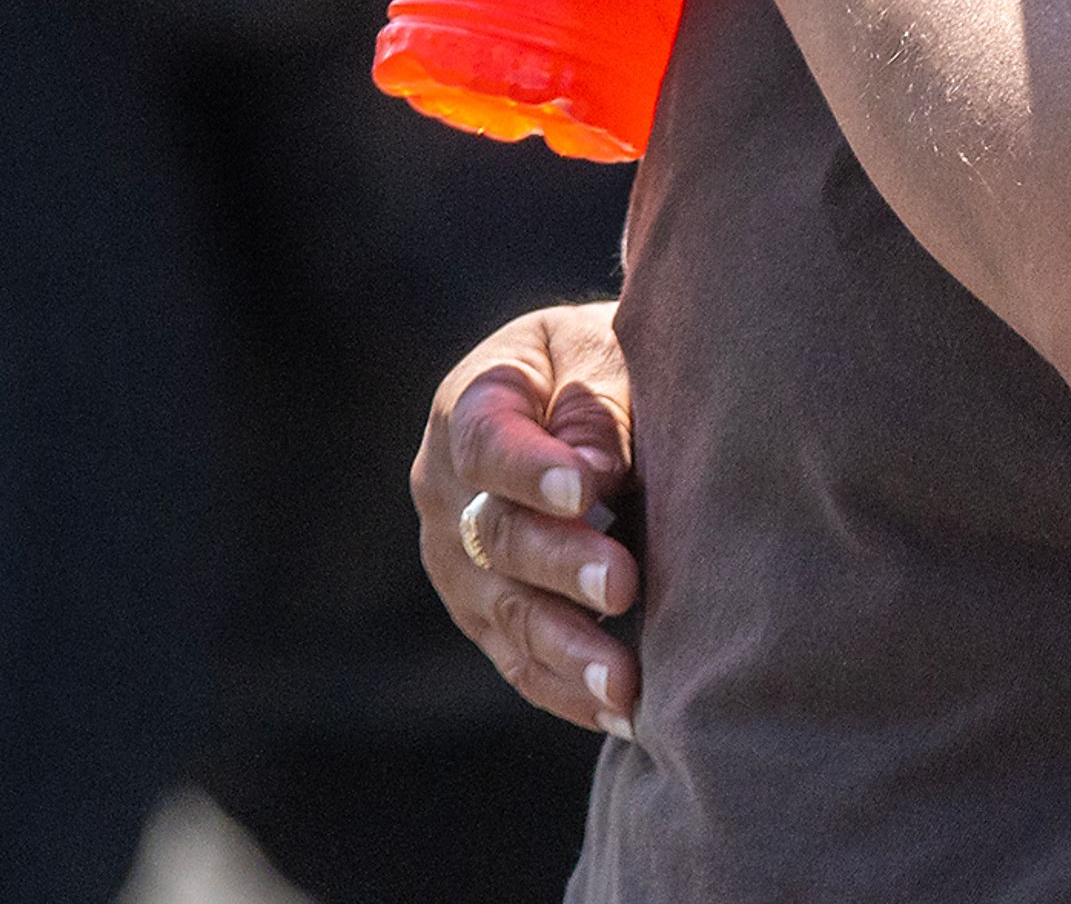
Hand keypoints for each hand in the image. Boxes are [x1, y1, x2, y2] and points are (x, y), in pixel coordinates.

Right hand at [410, 302, 640, 738]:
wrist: (580, 393)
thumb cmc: (602, 367)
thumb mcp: (601, 357)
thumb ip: (596, 411)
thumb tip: (592, 478)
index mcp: (470, 405)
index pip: (487, 442)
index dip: (530, 468)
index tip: (583, 489)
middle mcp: (446, 492)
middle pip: (496, 537)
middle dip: (562, 564)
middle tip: (622, 584)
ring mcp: (459, 564)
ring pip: (509, 613)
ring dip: (570, 650)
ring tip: (624, 681)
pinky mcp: (486, 617)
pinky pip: (521, 662)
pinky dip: (571, 690)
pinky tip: (624, 712)